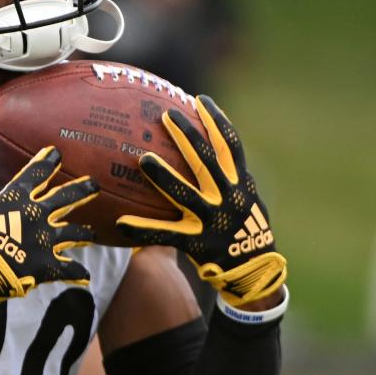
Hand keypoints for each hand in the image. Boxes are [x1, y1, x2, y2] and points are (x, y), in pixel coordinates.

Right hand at [0, 146, 98, 307]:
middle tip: (94, 184)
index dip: (47, 162)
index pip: (36, 173)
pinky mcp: (47, 264)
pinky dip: (78, 273)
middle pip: (65, 198)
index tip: (56, 153)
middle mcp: (36, 214)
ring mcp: (45, 239)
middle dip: (81, 190)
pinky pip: (68, 268)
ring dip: (84, 233)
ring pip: (73, 232)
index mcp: (16, 199)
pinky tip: (85, 276)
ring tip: (93, 234)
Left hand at [116, 95, 286, 306]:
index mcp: (241, 185)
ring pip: (186, 194)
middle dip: (188, 136)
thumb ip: (230, 178)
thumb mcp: (247, 200)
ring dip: (164, 176)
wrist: (255, 273)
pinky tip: (120, 224)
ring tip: (143, 158)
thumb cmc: (246, 230)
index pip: (232, 146)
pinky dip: (143, 230)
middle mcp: (228, 198)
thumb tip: (209, 150)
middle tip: (166, 115)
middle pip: (207, 161)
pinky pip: (165, 235)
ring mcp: (212, 220)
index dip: (217, 122)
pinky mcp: (196, 242)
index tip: (200, 101)